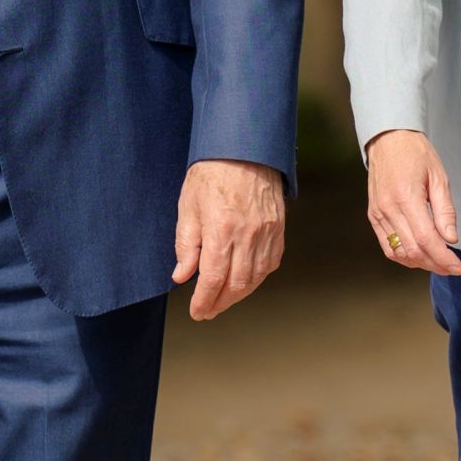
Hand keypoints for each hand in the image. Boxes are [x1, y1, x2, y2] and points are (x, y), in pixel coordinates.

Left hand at [171, 159, 285, 320]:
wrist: (243, 148)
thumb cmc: (211, 173)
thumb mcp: (188, 207)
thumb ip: (186, 245)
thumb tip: (182, 276)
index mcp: (221, 230)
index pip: (213, 279)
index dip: (204, 301)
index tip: (197, 312)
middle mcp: (247, 235)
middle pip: (236, 284)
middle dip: (220, 303)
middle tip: (208, 311)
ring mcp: (267, 232)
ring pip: (256, 277)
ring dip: (239, 294)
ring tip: (224, 300)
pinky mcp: (278, 227)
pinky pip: (271, 262)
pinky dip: (258, 277)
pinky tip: (246, 281)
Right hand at [363, 130, 460, 276]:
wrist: (388, 139)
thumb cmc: (416, 153)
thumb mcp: (439, 176)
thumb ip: (445, 210)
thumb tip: (451, 239)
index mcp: (406, 197)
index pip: (427, 239)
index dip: (444, 258)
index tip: (459, 267)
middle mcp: (388, 209)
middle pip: (413, 250)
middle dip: (435, 264)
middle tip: (453, 268)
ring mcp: (378, 213)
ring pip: (398, 253)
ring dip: (420, 263)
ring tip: (439, 263)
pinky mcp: (373, 216)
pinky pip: (387, 246)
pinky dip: (404, 256)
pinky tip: (419, 255)